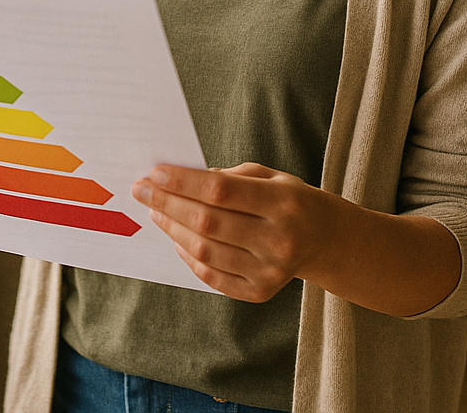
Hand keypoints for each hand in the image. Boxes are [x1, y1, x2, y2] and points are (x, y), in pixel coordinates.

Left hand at [131, 162, 334, 302]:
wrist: (324, 239)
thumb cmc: (288, 199)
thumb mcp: (268, 176)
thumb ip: (228, 177)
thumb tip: (180, 179)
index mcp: (282, 202)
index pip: (221, 191)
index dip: (183, 182)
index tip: (155, 173)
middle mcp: (278, 239)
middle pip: (208, 222)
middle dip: (168, 203)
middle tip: (142, 190)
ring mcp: (270, 271)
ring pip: (205, 251)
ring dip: (172, 229)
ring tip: (156, 211)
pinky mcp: (260, 292)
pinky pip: (212, 275)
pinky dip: (188, 256)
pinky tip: (177, 238)